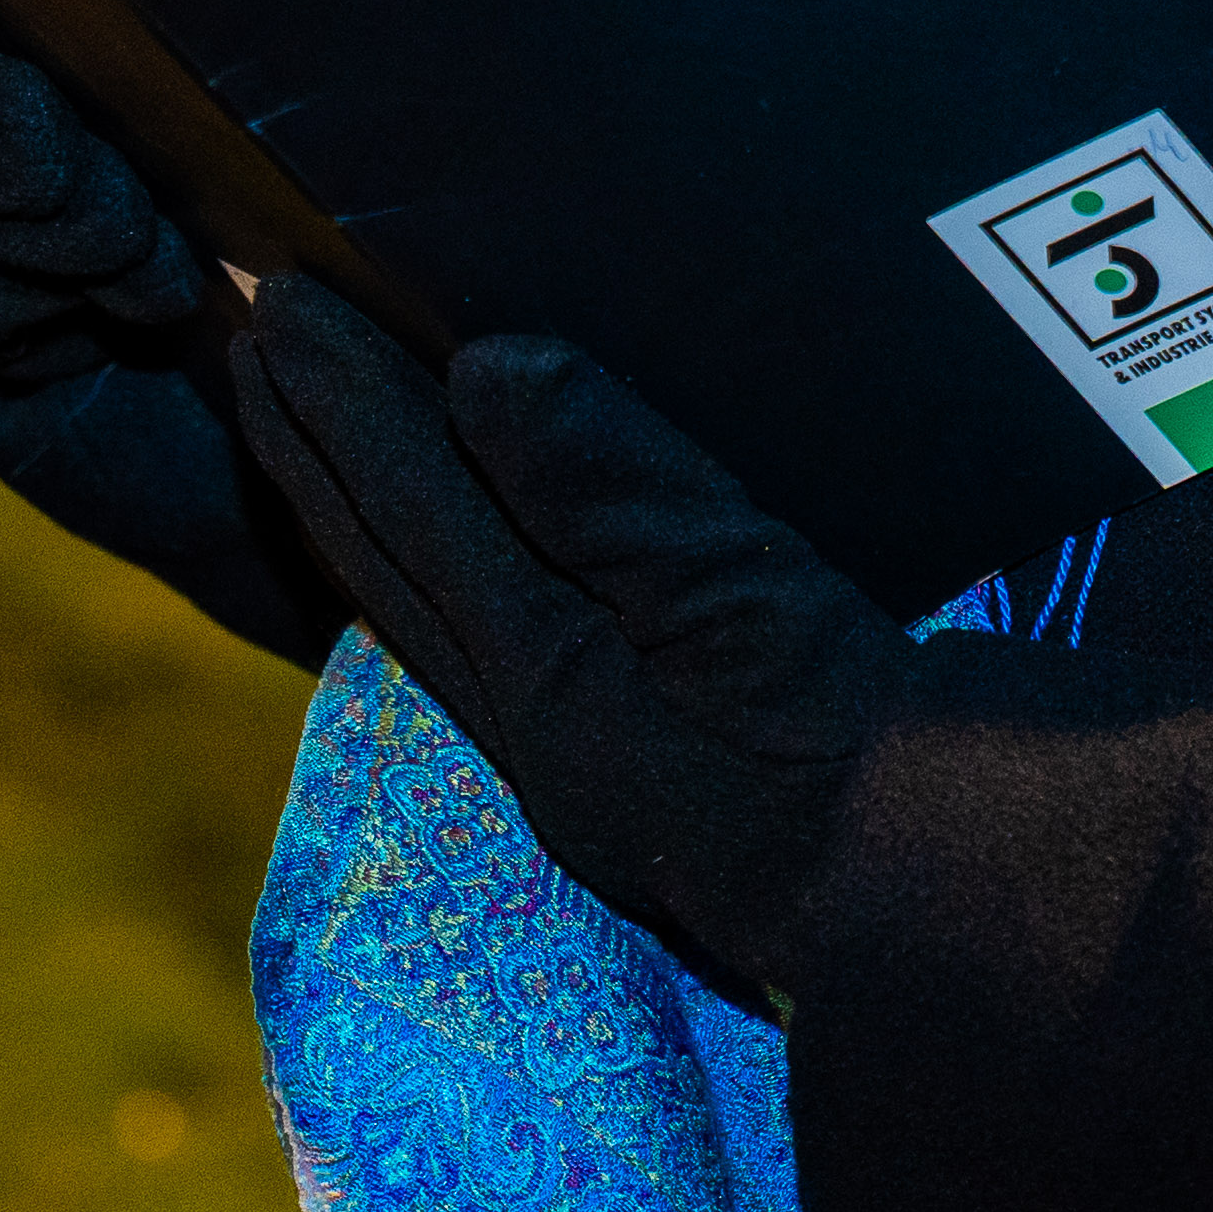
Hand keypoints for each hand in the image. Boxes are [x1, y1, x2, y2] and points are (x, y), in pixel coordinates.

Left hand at [232, 279, 906, 1009]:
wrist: (965, 912)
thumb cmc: (875, 750)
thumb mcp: (755, 607)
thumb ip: (616, 497)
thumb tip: (483, 370)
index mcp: (554, 683)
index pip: (416, 516)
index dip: (344, 402)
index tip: (274, 299)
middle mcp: (541, 726)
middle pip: (389, 568)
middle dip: (312, 452)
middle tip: (247, 341)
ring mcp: (586, 756)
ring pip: (431, 609)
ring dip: (365, 507)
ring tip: (318, 422)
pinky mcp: (642, 762)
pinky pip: (494, 640)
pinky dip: (447, 566)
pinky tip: (466, 540)